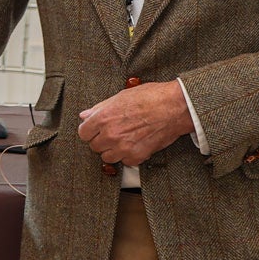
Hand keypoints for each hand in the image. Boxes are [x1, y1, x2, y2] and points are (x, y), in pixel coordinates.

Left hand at [77, 80, 192, 166]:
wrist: (175, 107)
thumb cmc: (151, 98)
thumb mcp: (120, 97)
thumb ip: (99, 108)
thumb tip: (85, 115)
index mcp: (103, 118)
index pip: (83, 133)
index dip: (90, 131)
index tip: (95, 130)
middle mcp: (111, 134)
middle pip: (94, 147)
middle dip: (102, 141)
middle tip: (113, 133)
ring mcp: (123, 147)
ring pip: (107, 157)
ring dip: (113, 150)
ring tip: (124, 140)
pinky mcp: (137, 156)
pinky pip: (125, 162)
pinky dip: (129, 156)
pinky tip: (135, 144)